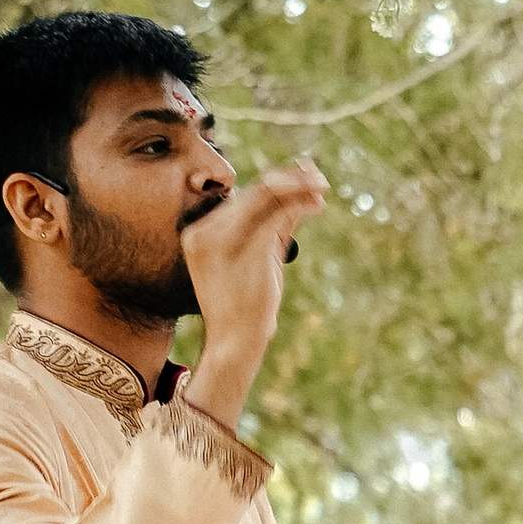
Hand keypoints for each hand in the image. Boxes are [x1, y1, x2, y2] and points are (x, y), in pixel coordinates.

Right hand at [179, 158, 326, 422]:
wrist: (234, 344)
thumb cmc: (247, 308)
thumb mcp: (260, 260)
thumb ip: (276, 226)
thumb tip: (302, 193)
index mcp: (201, 233)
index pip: (242, 198)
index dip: (276, 183)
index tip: (304, 179)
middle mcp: (204, 230)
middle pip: (253, 192)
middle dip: (290, 180)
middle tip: (319, 179)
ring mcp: (219, 237)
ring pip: (264, 195)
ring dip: (297, 185)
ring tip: (322, 185)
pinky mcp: (243, 246)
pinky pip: (273, 211)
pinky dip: (298, 201)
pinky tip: (317, 201)